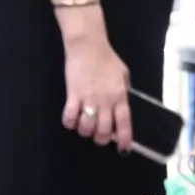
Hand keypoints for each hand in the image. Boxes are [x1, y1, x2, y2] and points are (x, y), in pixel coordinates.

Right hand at [62, 33, 132, 150]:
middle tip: (98, 135)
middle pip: (104, 131)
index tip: (124, 149)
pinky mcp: (73, 95)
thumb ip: (124, 90)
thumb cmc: (107, 58)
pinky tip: (71, 119)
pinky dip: (70, 122)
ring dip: (85, 131)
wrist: (88, 46)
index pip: (124, 123)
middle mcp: (105, 101)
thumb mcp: (123, 74)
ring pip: (87, 128)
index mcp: (120, 96)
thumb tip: (123, 104)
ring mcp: (88, 99)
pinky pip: (70, 117)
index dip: (124, 139)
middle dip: (101, 139)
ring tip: (84, 126)